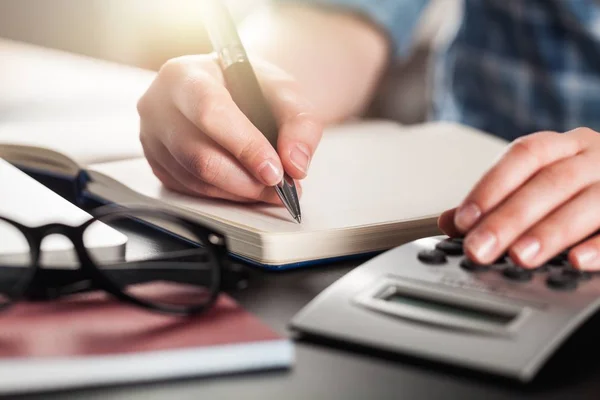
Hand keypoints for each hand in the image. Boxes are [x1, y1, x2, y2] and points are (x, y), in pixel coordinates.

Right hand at [137, 55, 322, 202]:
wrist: (227, 90)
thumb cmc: (248, 86)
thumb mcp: (283, 90)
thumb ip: (299, 122)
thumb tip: (295, 164)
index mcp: (185, 74)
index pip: (211, 113)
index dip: (246, 147)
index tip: (275, 171)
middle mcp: (158, 105)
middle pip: (199, 156)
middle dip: (246, 180)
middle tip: (280, 188)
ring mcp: (152, 138)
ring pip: (196, 179)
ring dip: (240, 192)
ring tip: (271, 189)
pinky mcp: (156, 164)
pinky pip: (190, 191)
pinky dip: (225, 195)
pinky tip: (247, 187)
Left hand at [438, 127, 599, 269]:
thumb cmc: (579, 184)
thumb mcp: (538, 182)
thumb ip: (496, 201)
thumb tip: (449, 222)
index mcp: (563, 146)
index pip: (523, 156)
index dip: (491, 187)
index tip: (464, 219)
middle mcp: (593, 158)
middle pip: (549, 182)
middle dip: (510, 217)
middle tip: (481, 248)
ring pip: (587, 203)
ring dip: (550, 232)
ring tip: (521, 256)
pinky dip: (599, 246)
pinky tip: (578, 261)